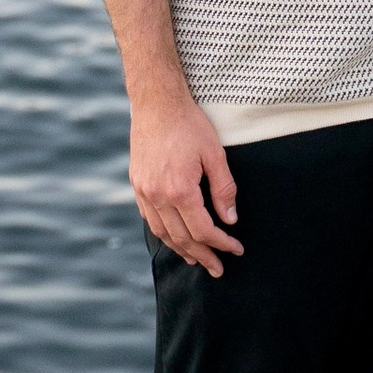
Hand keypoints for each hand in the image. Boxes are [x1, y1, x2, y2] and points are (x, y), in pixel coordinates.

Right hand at [128, 84, 241, 274]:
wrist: (156, 103)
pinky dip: (164, 233)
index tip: (236, 250)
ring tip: (197, 259)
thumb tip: (230, 220)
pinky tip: (175, 237)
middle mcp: (157, 195)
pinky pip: (150, 219)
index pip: (203, 230)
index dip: (221, 243)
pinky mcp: (137, 185)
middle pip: (182, 238)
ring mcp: (144, 192)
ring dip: (181, 249)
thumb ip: (224, 189)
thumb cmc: (189, 124)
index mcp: (179, 190)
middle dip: (203, 255)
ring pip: (163, 233)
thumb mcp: (215, 154)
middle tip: (218, 269)